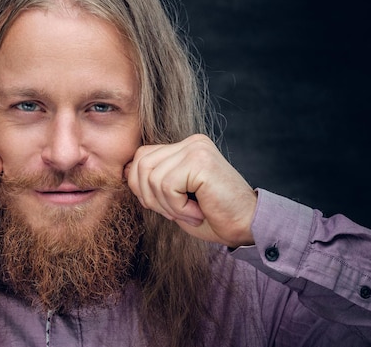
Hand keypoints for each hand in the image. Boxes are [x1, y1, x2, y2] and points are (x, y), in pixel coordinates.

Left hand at [125, 134, 256, 246]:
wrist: (246, 227)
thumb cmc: (211, 216)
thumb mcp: (173, 197)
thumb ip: (152, 181)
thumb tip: (124, 172)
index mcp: (183, 147)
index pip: (141, 157)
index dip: (141, 186)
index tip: (164, 206)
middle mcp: (191, 143)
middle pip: (141, 164)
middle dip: (150, 197)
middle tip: (176, 213)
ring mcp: (196, 149)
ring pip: (152, 177)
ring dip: (167, 206)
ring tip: (190, 213)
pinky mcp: (201, 161)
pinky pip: (168, 186)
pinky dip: (178, 208)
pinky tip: (198, 212)